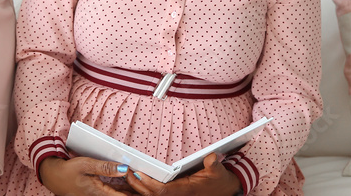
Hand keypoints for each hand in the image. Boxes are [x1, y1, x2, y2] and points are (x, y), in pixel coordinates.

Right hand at [40, 156, 137, 195]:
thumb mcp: (87, 165)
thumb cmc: (68, 171)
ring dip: (127, 189)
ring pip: (116, 193)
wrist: (53, 176)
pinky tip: (126, 182)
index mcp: (97, 192)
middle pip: (120, 195)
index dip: (134, 193)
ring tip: (139, 183)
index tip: (146, 191)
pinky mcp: (94, 192)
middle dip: (132, 190)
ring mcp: (96, 195)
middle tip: (146, 187)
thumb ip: (106, 168)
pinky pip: (110, 191)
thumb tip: (124, 169)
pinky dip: (119, 187)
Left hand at [125, 153, 241, 195]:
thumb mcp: (218, 171)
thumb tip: (210, 158)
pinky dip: (143, 191)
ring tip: (125, 177)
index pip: (163, 191)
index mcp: (186, 191)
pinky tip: (133, 186)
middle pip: (152, 195)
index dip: (149, 184)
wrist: (225, 190)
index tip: (138, 174)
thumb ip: (213, 165)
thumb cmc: (220, 180)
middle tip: (126, 172)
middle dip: (137, 186)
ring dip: (137, 190)